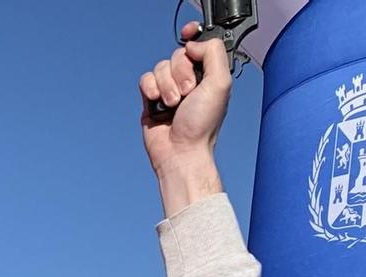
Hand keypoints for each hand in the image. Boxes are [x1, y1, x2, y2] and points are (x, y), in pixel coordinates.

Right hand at [139, 23, 229, 212]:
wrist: (180, 152)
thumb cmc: (202, 124)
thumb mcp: (220, 83)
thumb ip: (213, 53)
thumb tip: (191, 44)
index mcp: (208, 74)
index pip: (198, 45)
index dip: (192, 37)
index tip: (188, 34)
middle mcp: (189, 79)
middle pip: (177, 55)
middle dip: (181, 72)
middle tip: (188, 93)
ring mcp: (169, 89)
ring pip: (160, 67)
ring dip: (166, 85)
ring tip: (174, 105)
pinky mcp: (151, 100)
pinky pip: (145, 80)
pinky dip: (150, 90)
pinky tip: (157, 105)